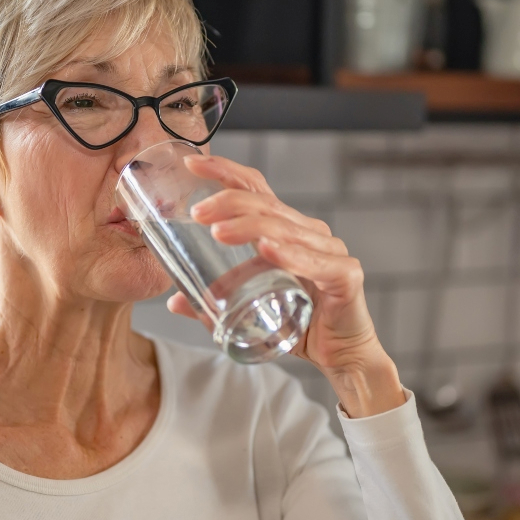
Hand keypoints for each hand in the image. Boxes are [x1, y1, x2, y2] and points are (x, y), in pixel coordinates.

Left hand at [165, 154, 406, 416]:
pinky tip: (266, 250)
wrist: (342, 356)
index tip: (191, 164)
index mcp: (286, 231)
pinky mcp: (346, 276)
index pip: (256, 189)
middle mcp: (310, 233)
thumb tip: (174, 300)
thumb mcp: (248, 309)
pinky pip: (316, 262)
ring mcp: (330, 251)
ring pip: (285, 230)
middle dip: (228, 202)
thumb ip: (214, 304)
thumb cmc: (299, 324)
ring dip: (250, 227)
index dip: (225, 172)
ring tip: (218, 232)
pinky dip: (289, 255)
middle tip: (197, 213)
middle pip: (267, 205)